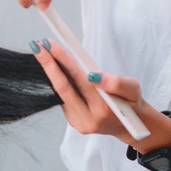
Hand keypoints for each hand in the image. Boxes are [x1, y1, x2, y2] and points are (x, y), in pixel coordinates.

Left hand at [31, 38, 159, 145]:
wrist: (131, 125)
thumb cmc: (131, 102)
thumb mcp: (133, 89)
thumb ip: (116, 82)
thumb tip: (92, 75)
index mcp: (104, 109)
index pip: (79, 80)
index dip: (63, 60)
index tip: (50, 44)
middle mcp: (88, 119)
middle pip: (62, 88)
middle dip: (48, 64)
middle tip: (37, 46)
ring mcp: (79, 123)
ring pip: (60, 93)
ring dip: (50, 71)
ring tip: (42, 52)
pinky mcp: (74, 123)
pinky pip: (62, 98)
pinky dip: (57, 81)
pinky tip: (53, 67)